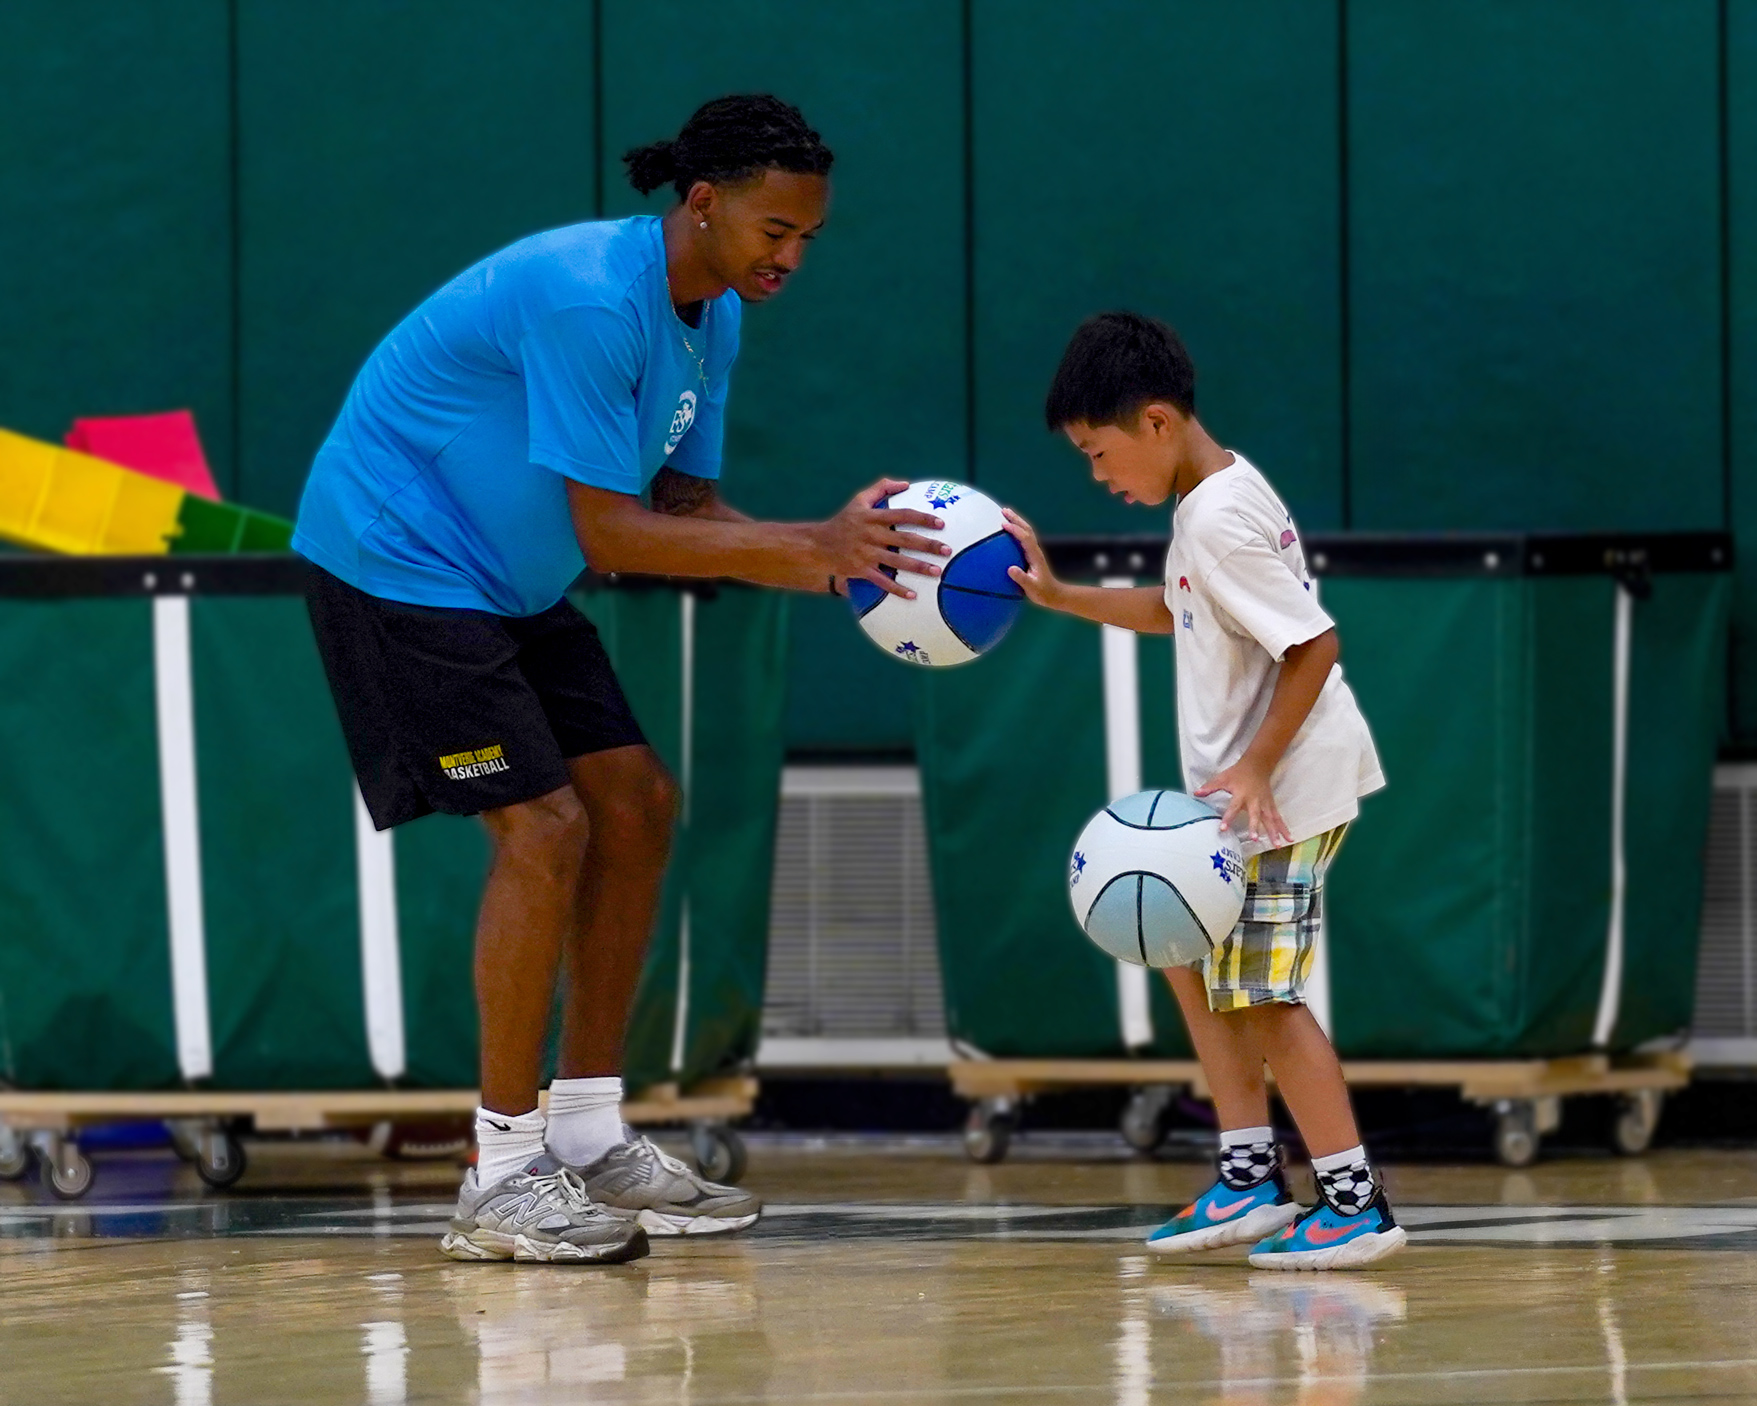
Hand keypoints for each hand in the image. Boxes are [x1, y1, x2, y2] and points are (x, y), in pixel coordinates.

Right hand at [812, 480, 949, 599]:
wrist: (818, 545)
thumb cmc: (843, 521)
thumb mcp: (858, 500)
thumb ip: (881, 488)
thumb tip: (906, 484)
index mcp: (872, 517)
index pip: (902, 514)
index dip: (922, 518)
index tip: (941, 523)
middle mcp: (871, 535)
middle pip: (904, 539)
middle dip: (927, 545)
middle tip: (947, 549)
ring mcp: (866, 554)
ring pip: (897, 561)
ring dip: (918, 567)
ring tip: (938, 571)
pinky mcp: (861, 570)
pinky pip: (882, 581)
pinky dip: (897, 589)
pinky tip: (913, 596)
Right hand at [1001, 508, 1065, 607]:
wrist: (1053, 594)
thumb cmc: (1042, 592)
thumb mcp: (1031, 587)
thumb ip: (1021, 578)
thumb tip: (1010, 569)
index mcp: (1035, 555)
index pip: (1025, 538)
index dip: (1015, 530)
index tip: (1004, 525)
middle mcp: (1035, 550)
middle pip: (1027, 529)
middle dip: (1016, 519)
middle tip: (1004, 510)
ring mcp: (1034, 551)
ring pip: (1026, 531)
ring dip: (1017, 521)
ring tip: (1006, 513)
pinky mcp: (1031, 554)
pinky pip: (1024, 538)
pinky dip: (1017, 529)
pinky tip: (1009, 529)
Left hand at [1196, 758, 1290, 846]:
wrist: (1257, 765)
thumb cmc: (1237, 773)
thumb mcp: (1222, 778)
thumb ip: (1210, 787)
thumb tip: (1195, 794)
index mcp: (1241, 794)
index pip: (1233, 807)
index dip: (1228, 817)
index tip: (1222, 828)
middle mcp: (1255, 801)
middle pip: (1255, 815)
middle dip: (1255, 827)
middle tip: (1255, 839)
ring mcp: (1265, 804)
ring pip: (1271, 820)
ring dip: (1274, 833)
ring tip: (1278, 846)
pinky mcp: (1271, 805)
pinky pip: (1278, 818)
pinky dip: (1284, 829)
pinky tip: (1289, 839)